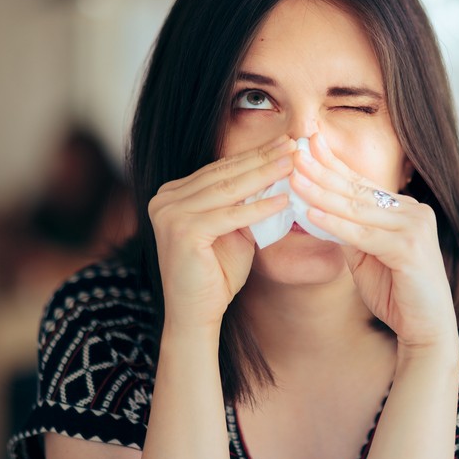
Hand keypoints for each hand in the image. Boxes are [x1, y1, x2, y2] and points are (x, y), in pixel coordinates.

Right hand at [148, 135, 295, 330]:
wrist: (197, 314)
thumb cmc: (217, 274)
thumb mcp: (234, 230)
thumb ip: (246, 204)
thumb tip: (279, 177)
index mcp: (174, 194)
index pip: (221, 170)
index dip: (254, 156)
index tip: (283, 144)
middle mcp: (165, 199)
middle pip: (224, 174)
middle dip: (262, 158)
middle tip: (292, 145)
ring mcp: (170, 214)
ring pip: (228, 189)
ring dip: (265, 175)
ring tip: (293, 164)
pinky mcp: (182, 232)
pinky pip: (230, 215)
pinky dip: (259, 208)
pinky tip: (283, 200)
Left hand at [290, 134, 458, 350]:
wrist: (426, 329)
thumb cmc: (397, 292)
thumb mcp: (365, 255)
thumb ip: (348, 231)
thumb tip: (317, 208)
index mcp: (403, 209)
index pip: (361, 183)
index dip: (333, 163)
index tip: (307, 142)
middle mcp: (412, 211)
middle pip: (357, 189)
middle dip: (322, 170)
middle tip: (294, 150)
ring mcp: (414, 227)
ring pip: (357, 208)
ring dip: (321, 192)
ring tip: (293, 178)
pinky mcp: (410, 247)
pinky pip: (363, 234)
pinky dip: (335, 224)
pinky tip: (310, 212)